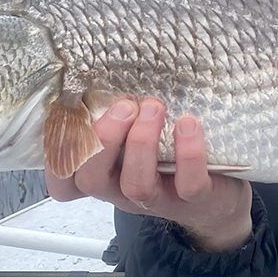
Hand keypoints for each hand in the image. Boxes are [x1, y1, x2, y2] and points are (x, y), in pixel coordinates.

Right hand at [45, 98, 252, 251]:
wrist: (220, 197)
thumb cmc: (171, 158)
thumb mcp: (138, 138)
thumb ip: (121, 119)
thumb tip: (109, 74)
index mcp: (106, 174)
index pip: (64, 181)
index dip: (57, 157)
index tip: (72, 116)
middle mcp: (124, 191)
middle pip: (92, 179)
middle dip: (104, 137)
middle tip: (126, 105)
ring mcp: (159, 200)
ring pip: (136, 184)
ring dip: (142, 142)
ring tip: (154, 108)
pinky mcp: (196, 202)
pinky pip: (188, 185)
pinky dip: (188, 154)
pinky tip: (187, 123)